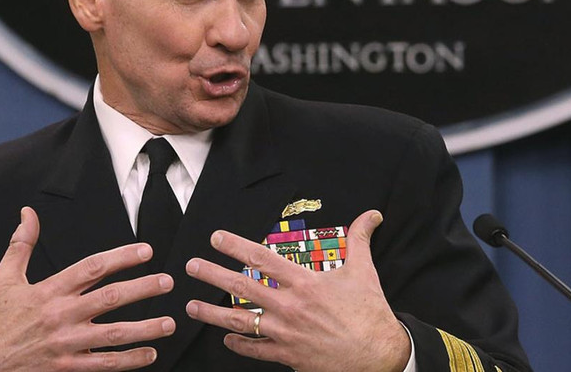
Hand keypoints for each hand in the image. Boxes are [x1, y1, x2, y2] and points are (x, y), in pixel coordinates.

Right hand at [0, 207, 175, 370]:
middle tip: (168, 282)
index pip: (91, 268)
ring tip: (170, 322)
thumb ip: (21, 245)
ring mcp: (66, 344)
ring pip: (113, 335)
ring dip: (145, 328)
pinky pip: (104, 364)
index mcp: (49, 291)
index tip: (146, 251)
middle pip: (109, 299)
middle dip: (142, 289)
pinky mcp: (67, 367)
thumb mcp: (3, 279)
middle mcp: (61, 315)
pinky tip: (150, 354)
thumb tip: (28, 213)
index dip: (121, 257)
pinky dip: (129, 360)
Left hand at [184, 210, 410, 371]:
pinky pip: (256, 350)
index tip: (216, 238)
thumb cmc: (370, 312)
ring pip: (240, 321)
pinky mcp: (288, 356)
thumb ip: (360, 239)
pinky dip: (239, 344)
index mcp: (304, 283)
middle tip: (191, 266)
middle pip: (242, 287)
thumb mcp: (364, 271)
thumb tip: (372, 214)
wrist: (379, 355)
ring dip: (212, 314)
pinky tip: (227, 340)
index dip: (236, 246)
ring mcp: (285, 334)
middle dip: (212, 275)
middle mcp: (289, 307)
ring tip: (191, 307)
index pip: (262, 259)